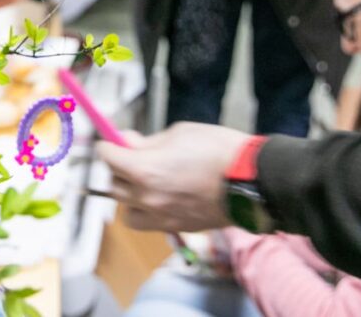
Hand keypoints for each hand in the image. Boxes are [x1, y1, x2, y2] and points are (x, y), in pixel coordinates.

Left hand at [97, 122, 250, 231]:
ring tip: (144, 182)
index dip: (108, 146)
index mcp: (145, 170)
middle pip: (113, 186)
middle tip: (131, 156)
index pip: (108, 158)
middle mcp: (148, 198)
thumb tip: (127, 143)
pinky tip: (160, 196)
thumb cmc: (218, 149)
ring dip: (129, 195)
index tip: (111, 141)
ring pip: (126, 211)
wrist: (252, 180)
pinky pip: (147, 222)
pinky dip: (146, 210)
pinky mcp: (176, 227)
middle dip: (118, 169)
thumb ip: (147, 142)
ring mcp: (162, 217)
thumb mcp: (178, 133)